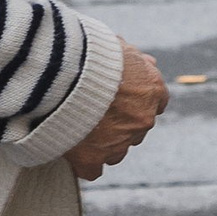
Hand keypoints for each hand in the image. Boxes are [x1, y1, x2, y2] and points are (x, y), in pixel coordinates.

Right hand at [66, 42, 167, 180]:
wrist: (60, 71)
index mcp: (153, 90)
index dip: (136, 101)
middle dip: (119, 122)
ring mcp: (119, 142)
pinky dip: (82, 162)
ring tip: (78, 129)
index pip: (155, 102)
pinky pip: (92, 169)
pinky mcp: (93, 159)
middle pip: (135, 128)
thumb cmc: (87, 51)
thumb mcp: (116, 46)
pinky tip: (70, 149)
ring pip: (116, 151)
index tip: (122, 98)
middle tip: (95, 112)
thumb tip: (148, 63)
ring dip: (103, 143)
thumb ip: (135, 59)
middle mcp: (143, 119)